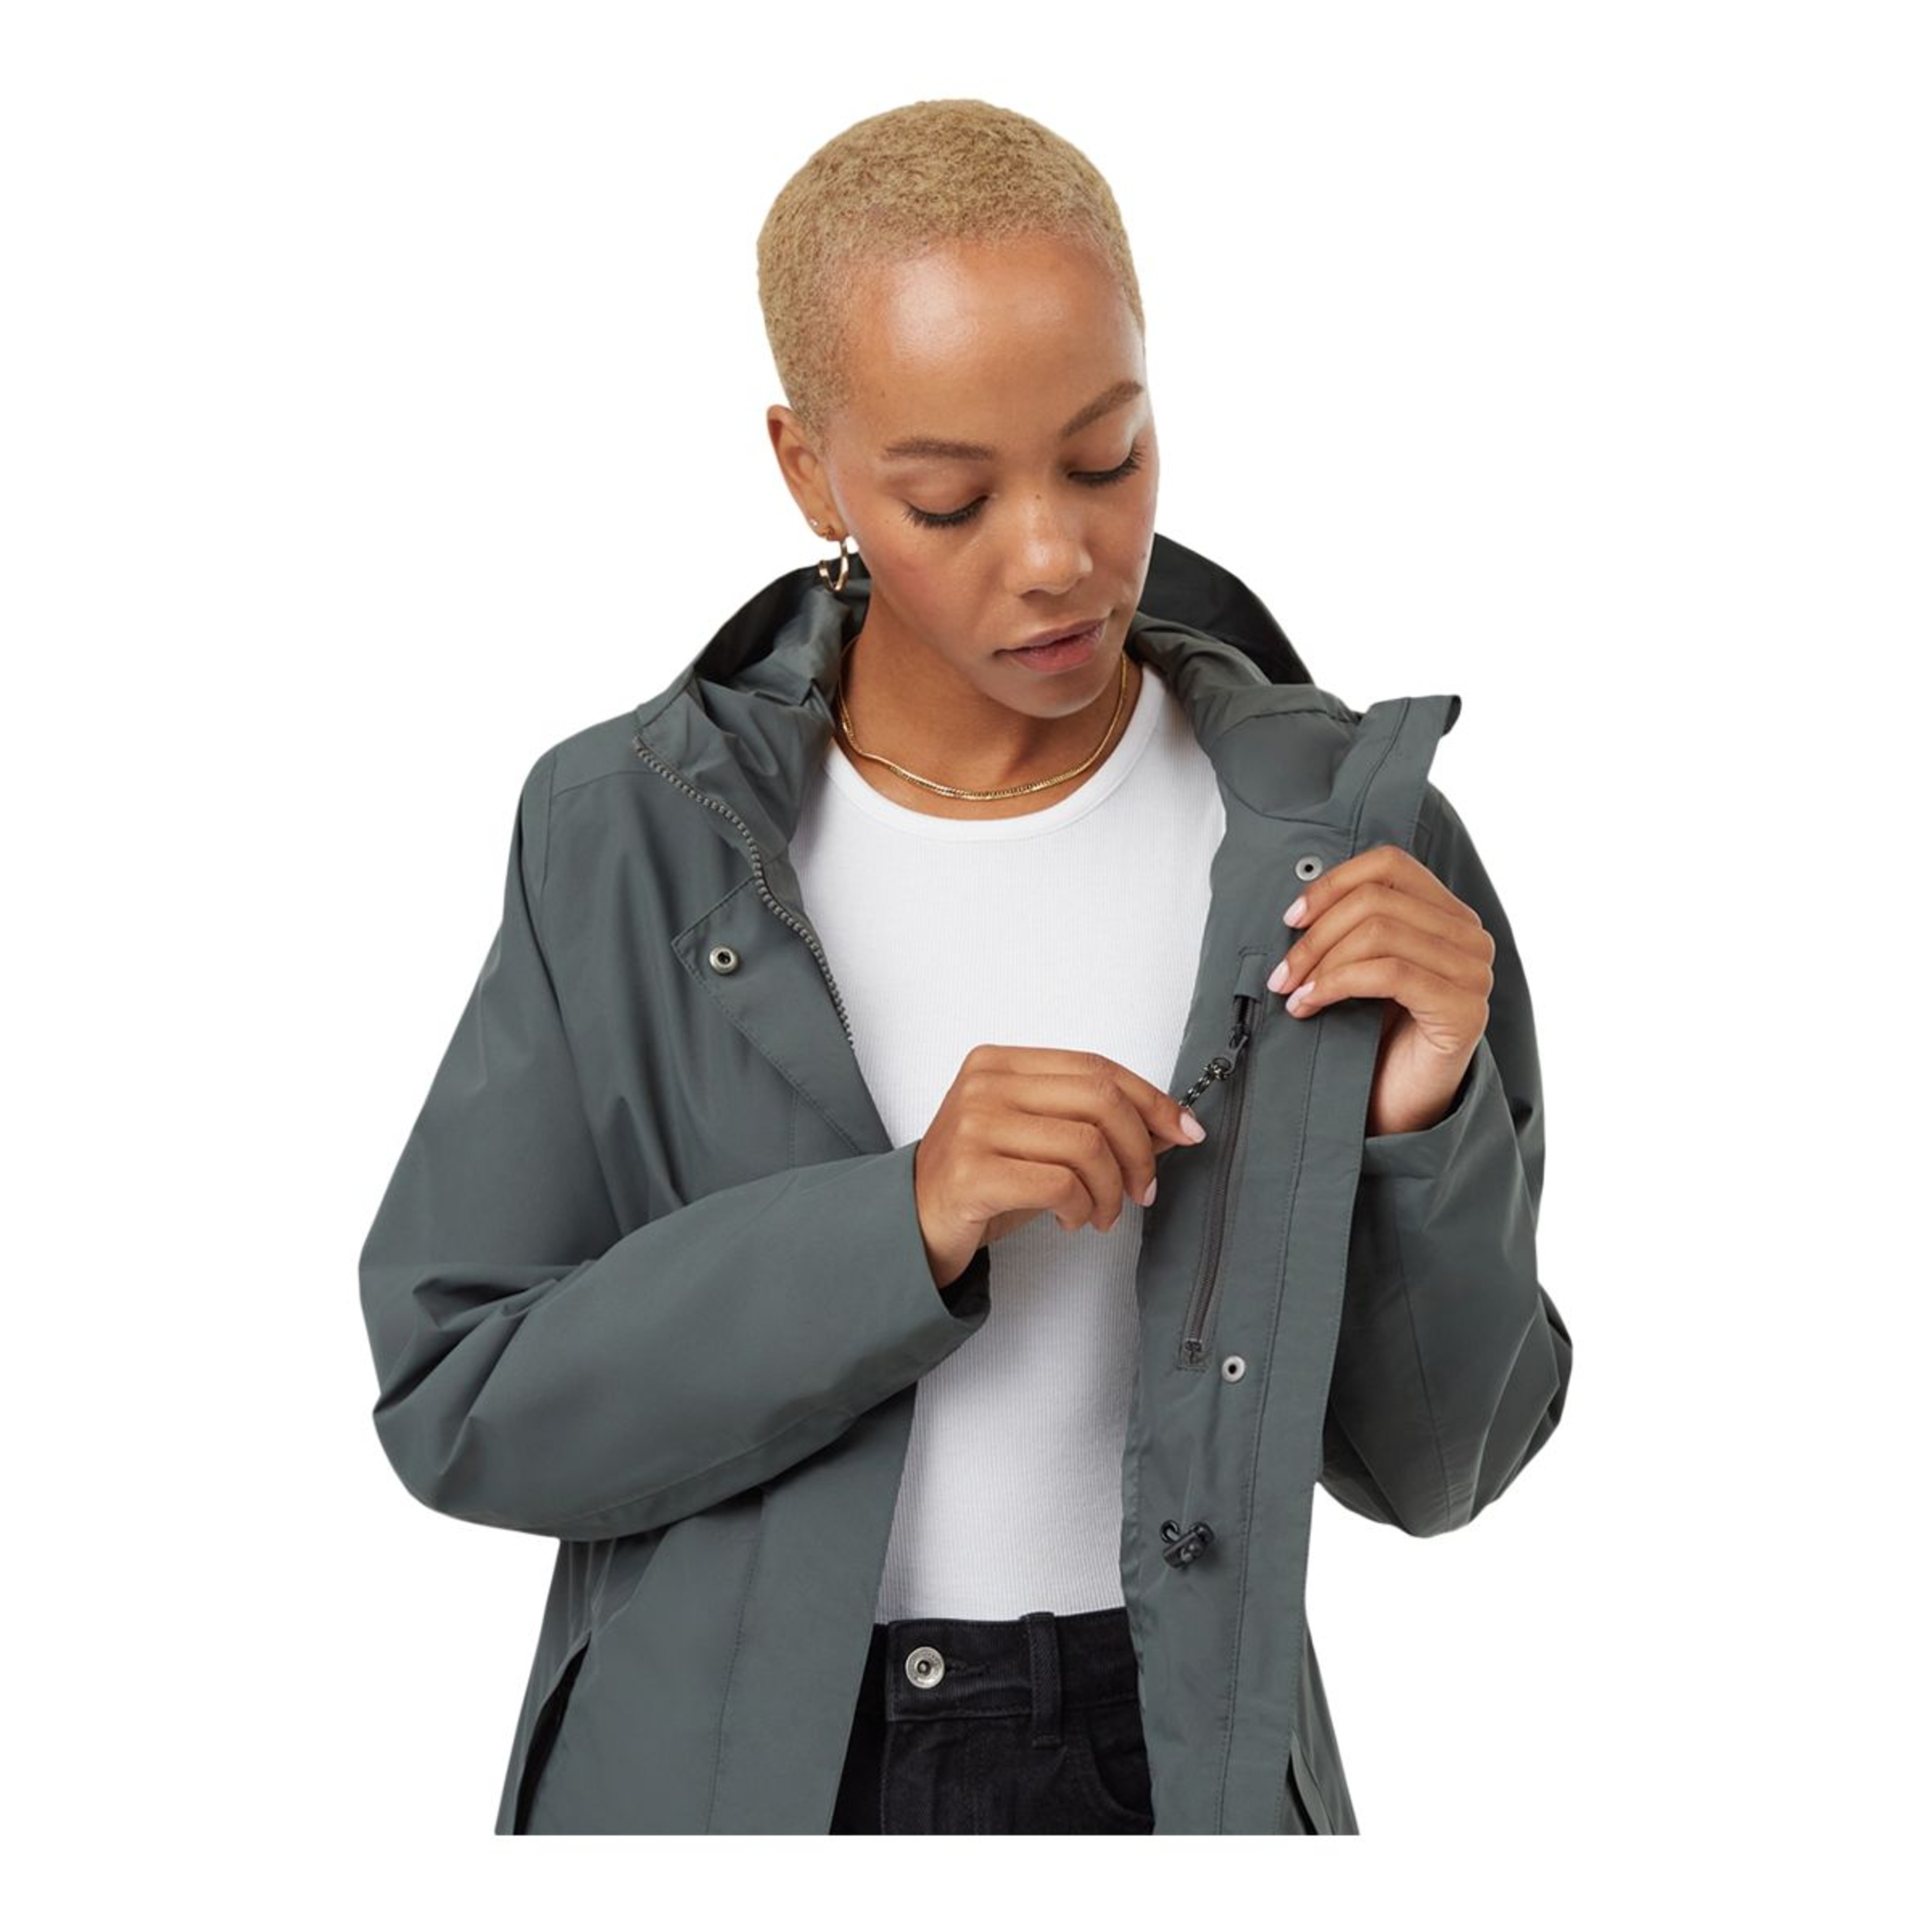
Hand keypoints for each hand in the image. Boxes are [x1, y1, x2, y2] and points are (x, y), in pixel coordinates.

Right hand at [913, 1045, 1207, 1290]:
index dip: (1151, 1100)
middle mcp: (984, 1086)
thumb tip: (1171, 1126)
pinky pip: (1059, 1184)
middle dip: (1140, 1150)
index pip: (1096, 1068)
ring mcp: (974, 1127)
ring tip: (1102, 1214)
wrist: (913, 1223)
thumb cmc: (980, 1180)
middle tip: (1145, 1189)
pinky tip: (1071, 1220)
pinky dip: (1082, 1208)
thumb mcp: (1040, 1141)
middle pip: (1099, 1100)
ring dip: (1111, 1190)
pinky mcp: (971, 1173)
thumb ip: (1095, 1125)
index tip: (1185, 1130)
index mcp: (1000, 1063)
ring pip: (1086, 1145)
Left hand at [1270, 844, 1493, 1136]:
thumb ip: (1350, 927)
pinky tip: (1309, 1004)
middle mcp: (1470, 937)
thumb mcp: (1359, 968)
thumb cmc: (1375, 1039)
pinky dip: (1337, 984)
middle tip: (1281, 973)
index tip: (1291, 918)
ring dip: (1320, 961)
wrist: (1397, 1108)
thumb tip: (1300, 904)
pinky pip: (1390, 974)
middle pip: (1377, 899)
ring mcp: (1473, 973)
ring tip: (1292, 993)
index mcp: (1447, 915)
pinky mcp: (1464, 1010)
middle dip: (1315, 934)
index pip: (1390, 864)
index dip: (1332, 884)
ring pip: (1379, 932)